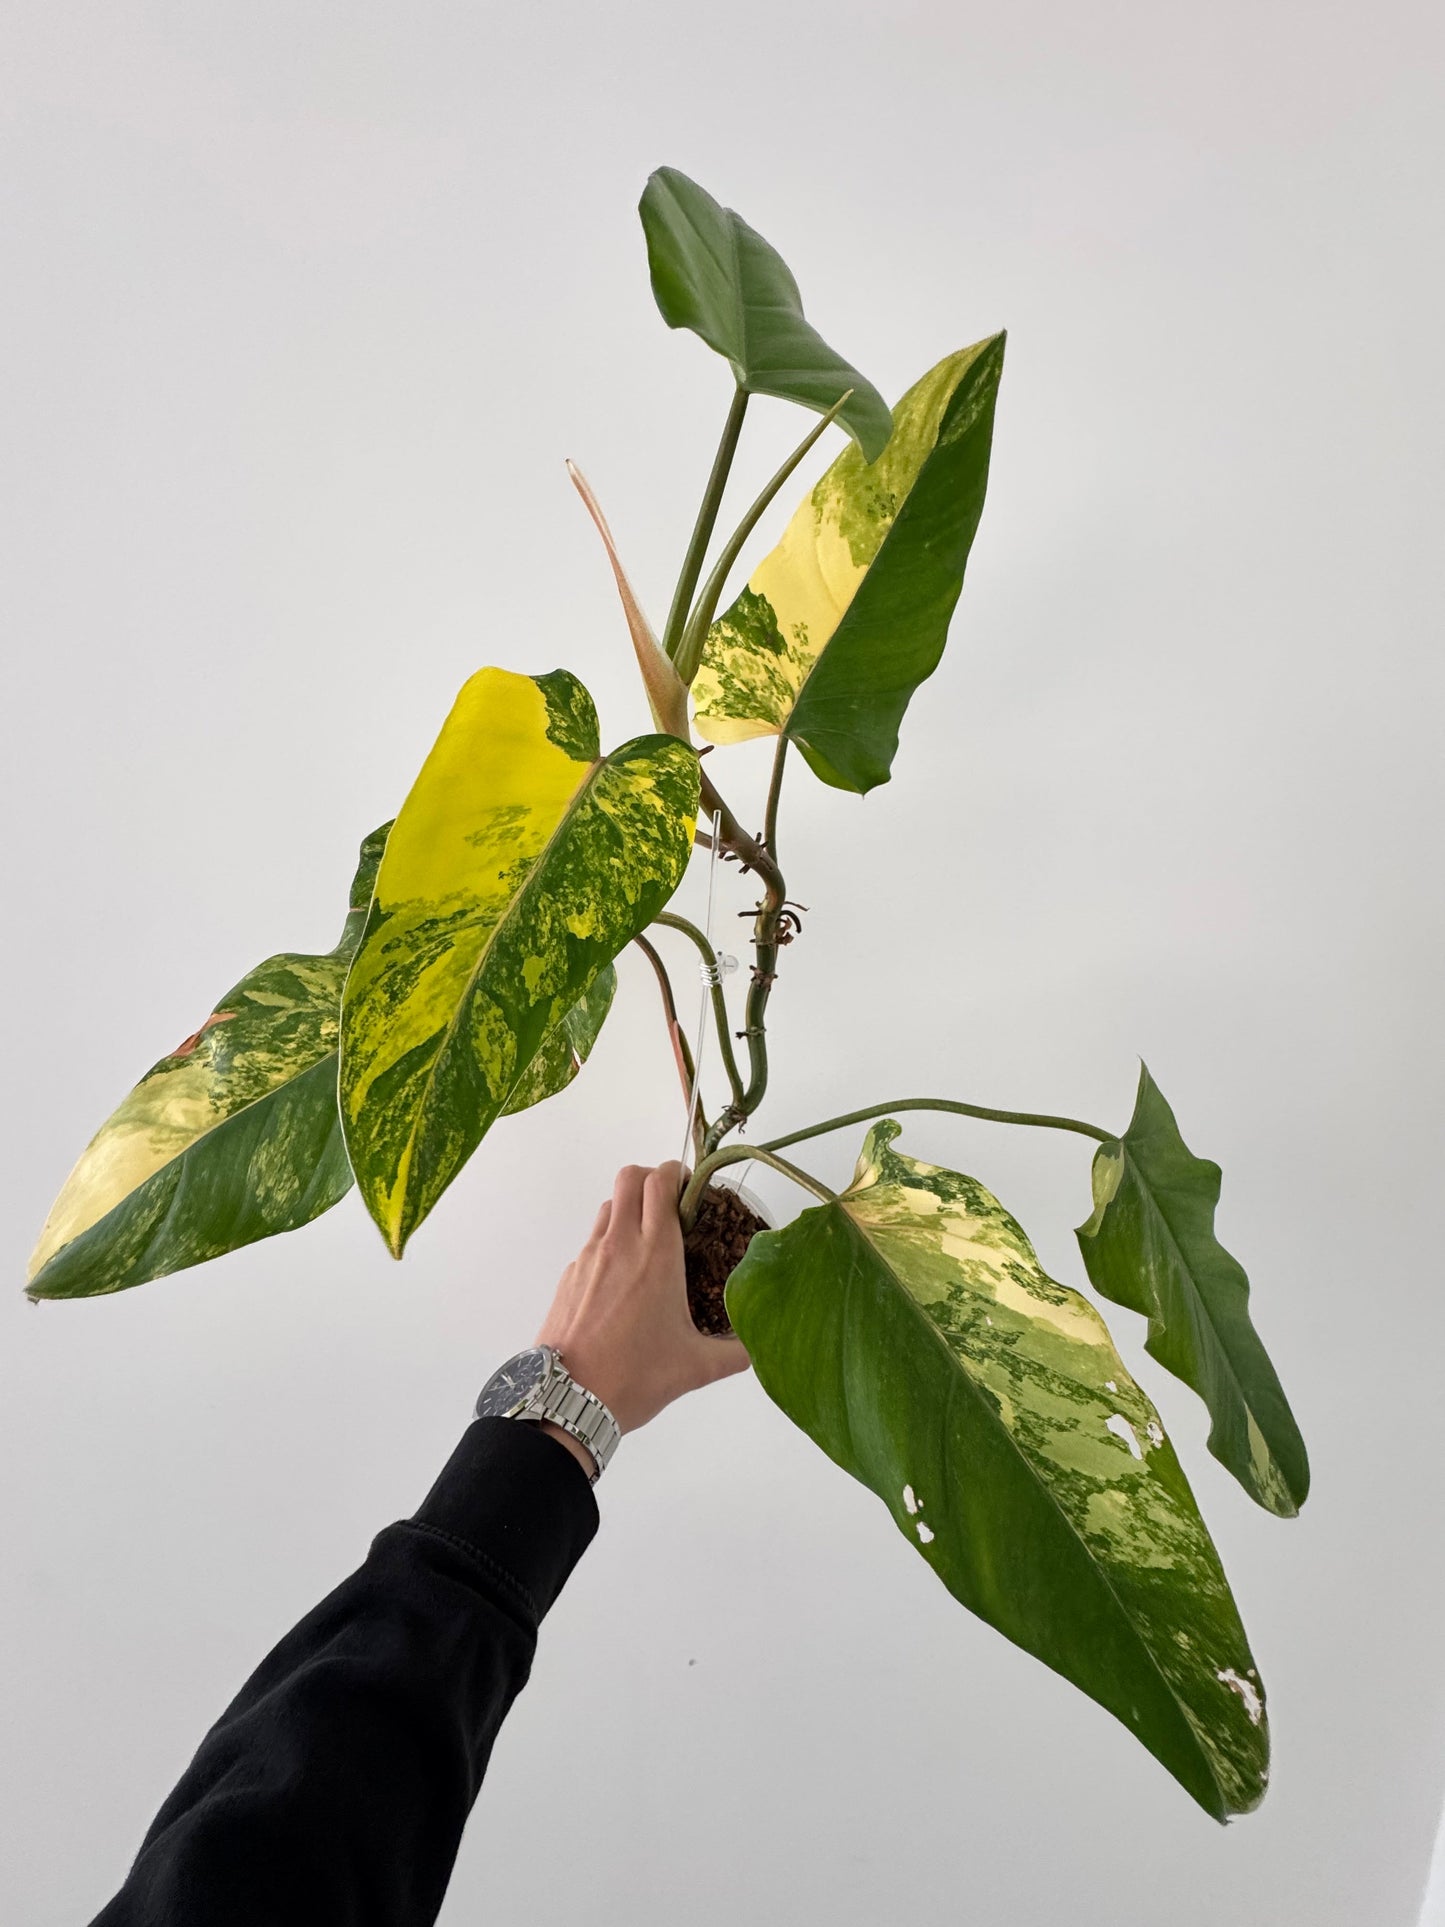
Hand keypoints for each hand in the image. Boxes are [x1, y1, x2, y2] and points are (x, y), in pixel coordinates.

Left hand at [534, 1162, 749, 1472]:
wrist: (567, 1400)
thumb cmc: (634, 1377)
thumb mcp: (695, 1367)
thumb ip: (735, 1352)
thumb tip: (761, 1344)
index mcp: (656, 1256)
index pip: (661, 1182)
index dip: (678, 1173)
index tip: (693, 1190)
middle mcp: (620, 1245)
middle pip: (629, 1177)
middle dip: (653, 1178)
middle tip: (673, 1205)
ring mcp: (589, 1257)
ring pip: (609, 1205)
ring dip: (630, 1207)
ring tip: (650, 1239)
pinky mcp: (569, 1276)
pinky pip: (592, 1241)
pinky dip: (611, 1242)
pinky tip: (624, 1280)